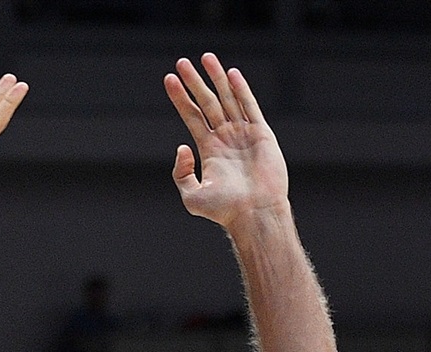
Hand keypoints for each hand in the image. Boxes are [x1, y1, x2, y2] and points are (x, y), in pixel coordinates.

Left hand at [165, 53, 288, 228]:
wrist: (253, 214)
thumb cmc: (224, 210)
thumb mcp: (191, 196)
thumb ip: (181, 173)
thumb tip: (181, 148)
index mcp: (209, 149)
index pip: (191, 116)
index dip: (181, 97)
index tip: (169, 80)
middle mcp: (225, 137)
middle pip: (207, 102)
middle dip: (195, 82)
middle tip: (182, 62)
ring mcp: (243, 133)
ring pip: (227, 99)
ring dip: (216, 78)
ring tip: (206, 58)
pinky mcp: (261, 134)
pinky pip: (249, 106)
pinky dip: (241, 90)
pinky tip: (231, 74)